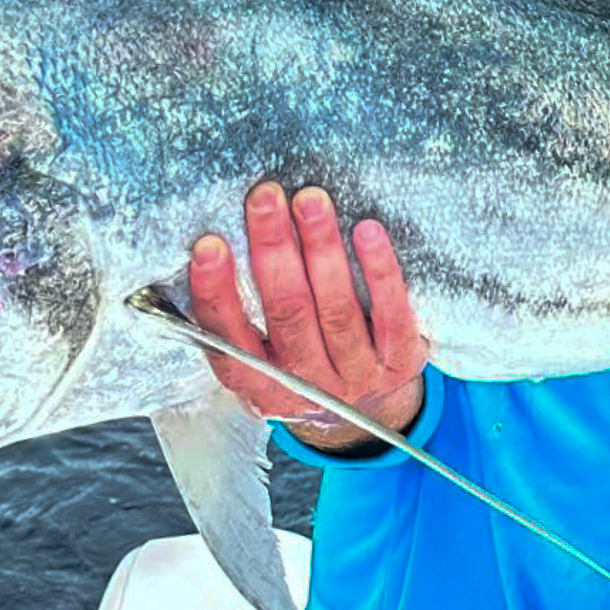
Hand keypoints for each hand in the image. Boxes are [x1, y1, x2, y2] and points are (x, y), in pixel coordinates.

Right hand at [189, 182, 427, 451]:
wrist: (374, 412)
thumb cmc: (308, 361)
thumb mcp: (267, 358)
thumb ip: (242, 318)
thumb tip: (210, 245)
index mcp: (260, 386)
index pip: (229, 342)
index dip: (217, 293)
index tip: (209, 244)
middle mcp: (307, 385)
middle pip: (288, 313)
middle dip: (273, 249)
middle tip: (266, 197)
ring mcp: (356, 376)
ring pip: (336, 309)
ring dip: (321, 248)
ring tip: (311, 200)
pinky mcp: (400, 361)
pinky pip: (390, 314)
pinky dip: (379, 271)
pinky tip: (367, 230)